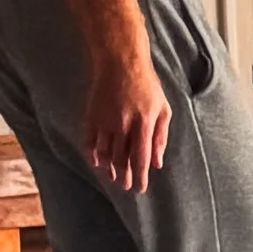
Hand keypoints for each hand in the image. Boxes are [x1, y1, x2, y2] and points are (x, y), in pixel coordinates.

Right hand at [85, 52, 169, 193]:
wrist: (120, 62)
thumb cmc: (147, 86)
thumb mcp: (163, 109)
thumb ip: (160, 137)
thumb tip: (158, 163)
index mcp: (144, 123)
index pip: (142, 157)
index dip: (141, 176)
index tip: (140, 189)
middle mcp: (123, 124)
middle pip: (122, 159)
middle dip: (124, 176)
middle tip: (126, 187)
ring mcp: (105, 121)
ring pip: (105, 153)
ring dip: (109, 169)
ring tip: (114, 179)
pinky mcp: (92, 116)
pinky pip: (90, 142)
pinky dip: (93, 155)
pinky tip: (97, 164)